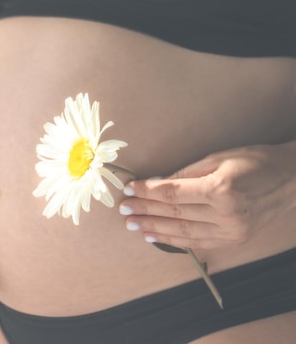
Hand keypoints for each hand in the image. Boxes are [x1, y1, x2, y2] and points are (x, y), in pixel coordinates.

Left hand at [119, 142, 295, 249]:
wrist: (290, 180)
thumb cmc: (254, 160)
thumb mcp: (218, 157)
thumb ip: (186, 173)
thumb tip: (156, 182)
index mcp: (221, 189)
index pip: (173, 194)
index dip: (147, 192)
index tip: (128, 189)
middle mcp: (226, 215)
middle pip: (175, 214)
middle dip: (145, 211)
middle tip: (123, 209)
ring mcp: (232, 232)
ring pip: (183, 233)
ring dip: (154, 229)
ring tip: (133, 224)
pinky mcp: (235, 241)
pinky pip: (199, 244)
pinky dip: (175, 241)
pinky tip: (155, 237)